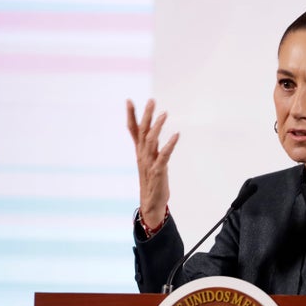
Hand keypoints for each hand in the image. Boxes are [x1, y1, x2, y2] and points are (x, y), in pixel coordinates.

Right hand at [127, 99, 178, 227]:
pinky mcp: (158, 171)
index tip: (129, 100)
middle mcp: (142, 155)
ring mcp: (149, 163)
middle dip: (146, 115)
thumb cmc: (152, 182)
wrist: (151, 204)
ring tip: (164, 113)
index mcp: (140, 152)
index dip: (131, 116)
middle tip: (151, 101)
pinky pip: (164, 156)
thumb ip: (151, 146)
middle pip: (142, 132)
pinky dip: (170, 145)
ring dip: (157, 127)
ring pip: (151, 141)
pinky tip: (176, 135)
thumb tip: (153, 131)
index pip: (133, 131)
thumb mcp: (150, 161)